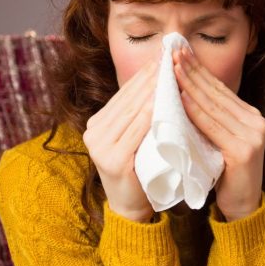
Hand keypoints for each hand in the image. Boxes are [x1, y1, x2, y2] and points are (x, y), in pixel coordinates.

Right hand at [83, 60, 157, 222]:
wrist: (132, 208)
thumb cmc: (142, 171)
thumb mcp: (138, 138)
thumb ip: (141, 116)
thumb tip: (161, 81)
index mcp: (99, 123)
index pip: (125, 93)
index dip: (145, 74)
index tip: (164, 56)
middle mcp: (94, 131)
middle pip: (128, 99)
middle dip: (151, 77)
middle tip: (170, 57)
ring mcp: (100, 146)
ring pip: (131, 111)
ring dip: (152, 91)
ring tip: (170, 73)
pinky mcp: (112, 159)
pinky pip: (134, 132)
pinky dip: (148, 115)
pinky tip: (161, 102)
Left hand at [174, 48, 264, 221]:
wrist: (242, 205)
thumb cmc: (224, 173)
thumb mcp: (218, 139)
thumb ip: (209, 118)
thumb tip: (182, 90)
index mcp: (250, 116)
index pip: (219, 88)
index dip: (199, 69)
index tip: (178, 51)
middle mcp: (255, 122)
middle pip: (216, 93)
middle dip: (192, 71)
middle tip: (172, 51)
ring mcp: (252, 136)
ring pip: (213, 106)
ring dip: (190, 85)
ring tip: (171, 69)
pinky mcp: (243, 152)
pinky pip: (213, 127)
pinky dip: (195, 112)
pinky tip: (180, 99)